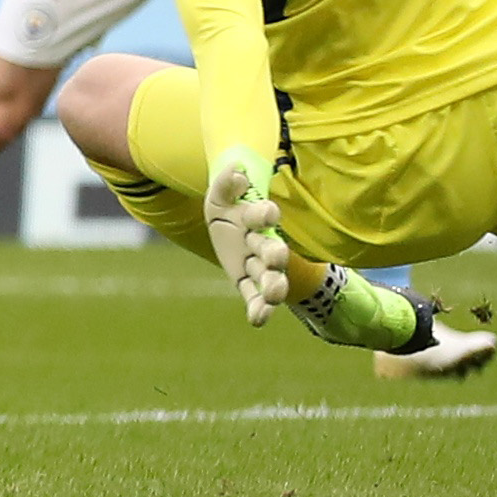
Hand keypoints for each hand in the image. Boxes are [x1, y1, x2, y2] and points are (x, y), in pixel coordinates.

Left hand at [205, 149, 288, 327]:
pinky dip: (257, 308)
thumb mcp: (219, 191)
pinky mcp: (244, 279)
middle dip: (275, 255)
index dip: (265, 214)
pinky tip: (258, 320)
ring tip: (274, 296)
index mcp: (256, 217)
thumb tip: (237, 175)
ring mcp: (255, 263)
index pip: (264, 216)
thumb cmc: (226, 201)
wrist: (221, 217)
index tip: (268, 212)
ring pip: (269, 277)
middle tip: (277, 258)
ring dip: (274, 286)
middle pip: (272, 251)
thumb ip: (226, 183)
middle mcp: (261, 242)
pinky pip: (252, 295)